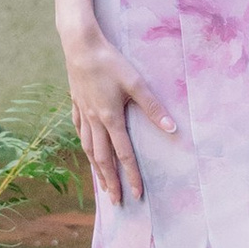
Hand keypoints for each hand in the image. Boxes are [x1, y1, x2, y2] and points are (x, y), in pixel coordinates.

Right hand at [62, 28, 177, 205]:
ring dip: (96, 169)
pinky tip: (87, 149)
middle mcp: (95, 121)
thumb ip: (153, 107)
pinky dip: (84, 145)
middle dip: (111, 181)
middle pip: (103, 159)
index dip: (131, 176)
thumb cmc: (110, 62)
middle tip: (116, 201)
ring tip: (100, 184)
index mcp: (110, 119)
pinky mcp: (76, 104)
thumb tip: (172, 128)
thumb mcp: (136, 83)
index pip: (124, 155)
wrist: (80, 46)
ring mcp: (83, 114)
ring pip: (89, 149)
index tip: (137, 194)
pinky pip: (79, 132)